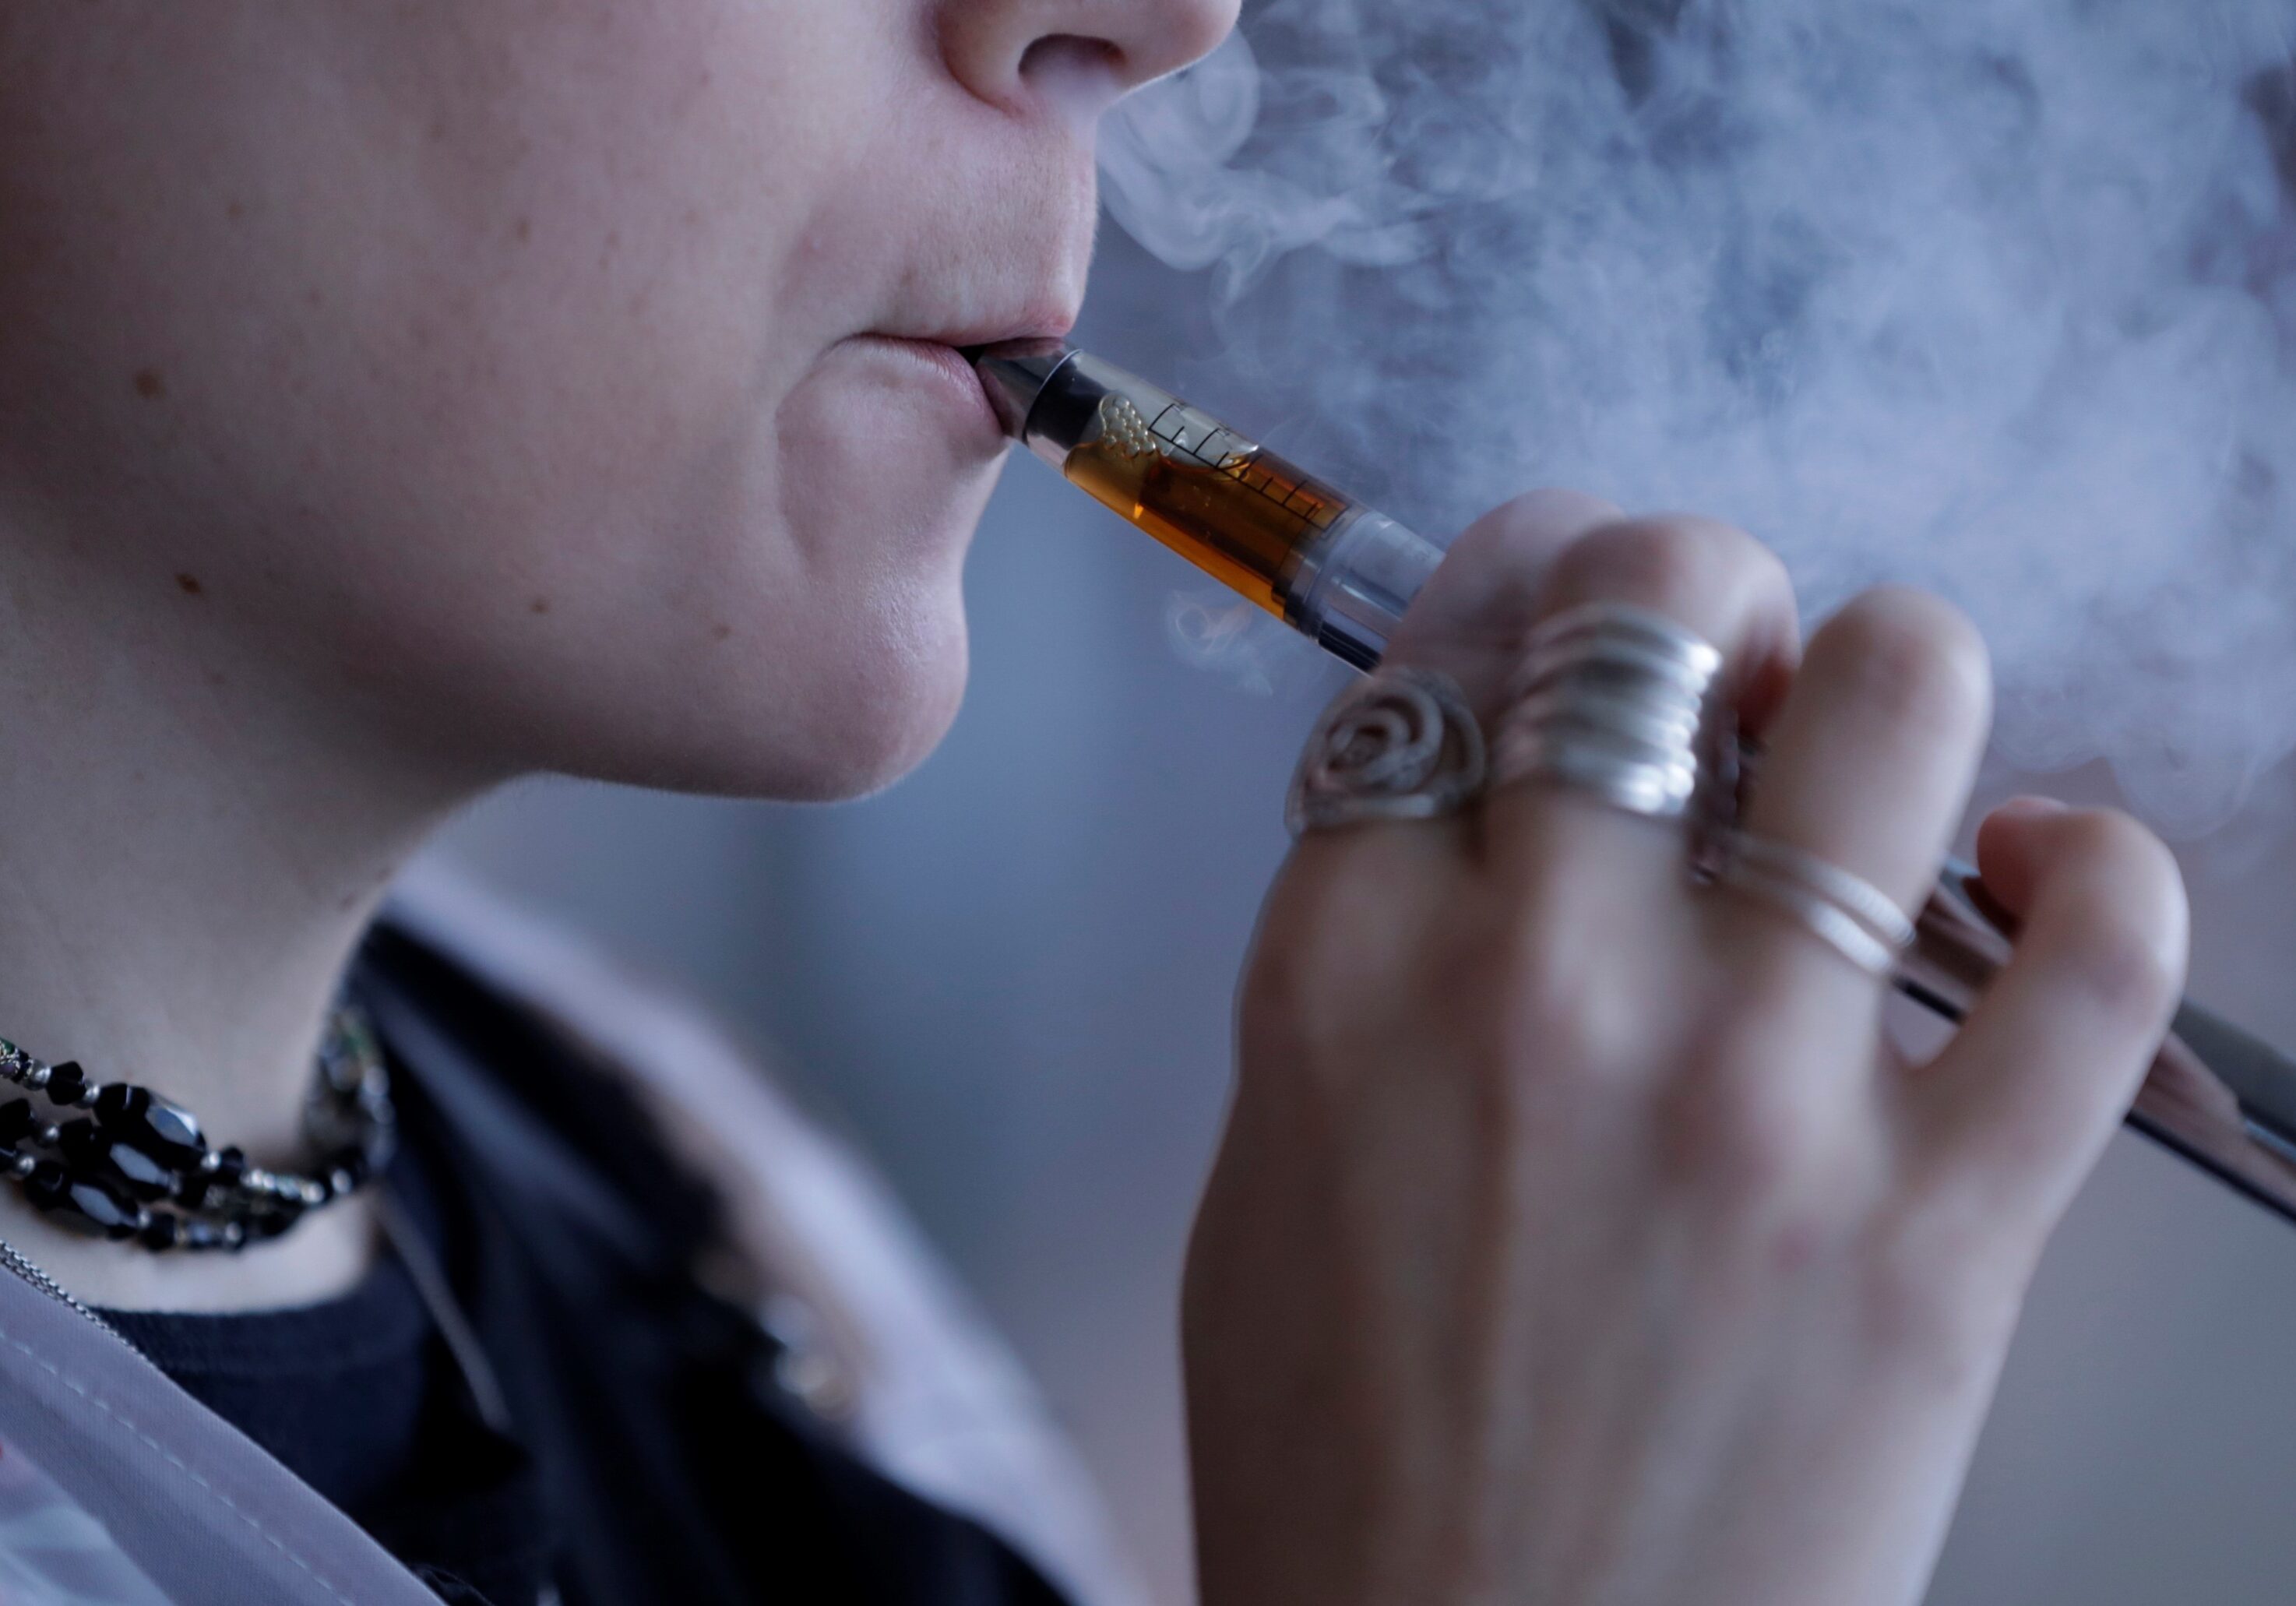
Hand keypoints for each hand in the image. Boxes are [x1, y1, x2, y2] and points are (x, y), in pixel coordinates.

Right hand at [1183, 491, 2187, 1605]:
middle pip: (1659, 598)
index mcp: (1340, 968)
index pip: (1454, 638)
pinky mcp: (1936, 1226)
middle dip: (1704, 589)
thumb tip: (1510, 818)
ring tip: (1874, 763)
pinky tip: (2028, 891)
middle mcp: (1538, 981)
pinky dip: (2093, 872)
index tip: (1572, 587)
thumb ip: (1370, 965)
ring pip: (1897, 695)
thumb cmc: (1349, 1473)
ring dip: (1891, 680)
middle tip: (1723, 673)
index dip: (1530, 572)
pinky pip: (2099, 942)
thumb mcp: (1274, 1175)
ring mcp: (1749, 1091)